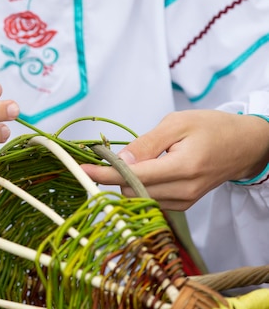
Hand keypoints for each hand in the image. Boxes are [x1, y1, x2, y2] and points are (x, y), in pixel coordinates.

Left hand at [82, 110, 268, 210]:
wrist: (245, 145)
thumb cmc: (212, 128)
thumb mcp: (177, 123)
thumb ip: (147, 143)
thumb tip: (120, 160)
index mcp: (183, 167)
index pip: (133, 177)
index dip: (104, 173)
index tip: (82, 169)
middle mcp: (184, 190)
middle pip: (131, 192)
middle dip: (114, 175)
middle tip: (108, 155)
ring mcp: (185, 201)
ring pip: (139, 198)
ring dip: (127, 181)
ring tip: (136, 159)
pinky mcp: (184, 204)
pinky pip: (151, 199)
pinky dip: (140, 186)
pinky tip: (147, 169)